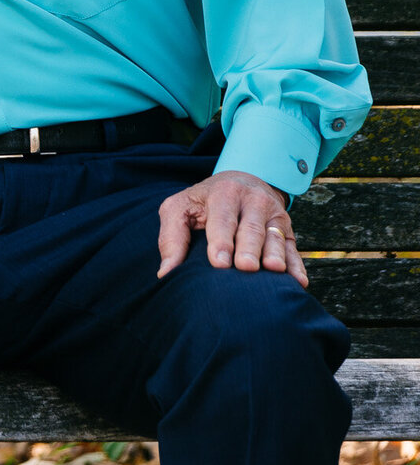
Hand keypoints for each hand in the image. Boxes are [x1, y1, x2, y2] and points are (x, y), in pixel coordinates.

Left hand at [156, 169, 307, 286]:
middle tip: (245, 267)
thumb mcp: (179, 208)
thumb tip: (165, 273)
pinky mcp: (287, 230)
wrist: (240, 182)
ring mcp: (274, 215)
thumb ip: (171, 238)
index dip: (221, 240)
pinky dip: (296, 265)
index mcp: (224, 193)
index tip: (219, 263)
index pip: (222, 218)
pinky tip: (299, 282)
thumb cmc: (202, 203)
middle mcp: (253, 201)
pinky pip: (293, 248)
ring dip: (276, 255)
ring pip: (275, 237)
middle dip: (249, 248)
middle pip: (251, 228)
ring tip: (272, 270)